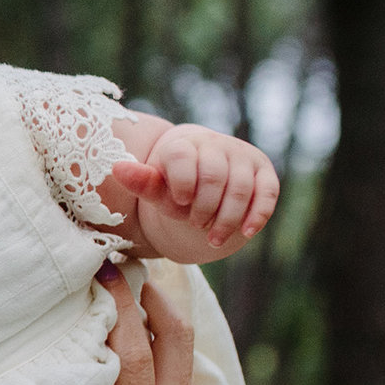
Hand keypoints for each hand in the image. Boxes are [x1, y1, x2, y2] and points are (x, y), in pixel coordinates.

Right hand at [0, 265, 206, 384]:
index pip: (136, 360)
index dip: (122, 311)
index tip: (102, 273)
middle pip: (176, 342)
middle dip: (153, 295)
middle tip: (122, 260)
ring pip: (186, 356)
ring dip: (161, 317)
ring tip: (131, 282)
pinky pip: (183, 378)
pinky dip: (163, 347)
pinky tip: (137, 330)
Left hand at [112, 126, 278, 248]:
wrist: (204, 178)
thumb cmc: (176, 188)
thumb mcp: (158, 190)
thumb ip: (142, 182)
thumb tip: (117, 167)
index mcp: (183, 144)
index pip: (183, 158)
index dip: (182, 182)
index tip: (179, 202)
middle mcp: (215, 144)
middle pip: (214, 176)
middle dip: (205, 207)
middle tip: (195, 225)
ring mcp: (242, 155)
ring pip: (240, 187)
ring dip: (227, 218)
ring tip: (212, 239)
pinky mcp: (263, 171)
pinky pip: (267, 192)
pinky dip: (258, 214)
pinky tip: (245, 232)